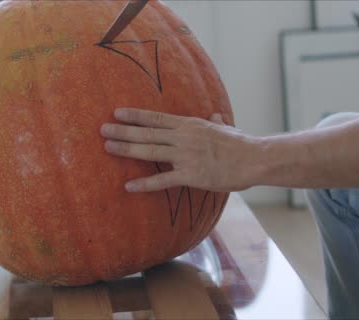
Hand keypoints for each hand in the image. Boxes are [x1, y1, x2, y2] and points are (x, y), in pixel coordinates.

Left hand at [101, 108, 260, 191]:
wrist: (255, 159)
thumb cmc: (241, 144)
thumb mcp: (225, 127)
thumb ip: (216, 121)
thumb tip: (215, 114)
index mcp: (189, 125)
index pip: (156, 118)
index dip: (135, 115)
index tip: (117, 113)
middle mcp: (184, 137)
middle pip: (148, 133)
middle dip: (123, 131)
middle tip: (103, 130)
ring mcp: (186, 156)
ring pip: (150, 152)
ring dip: (127, 149)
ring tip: (108, 148)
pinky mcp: (191, 175)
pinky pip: (163, 180)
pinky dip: (145, 184)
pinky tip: (129, 186)